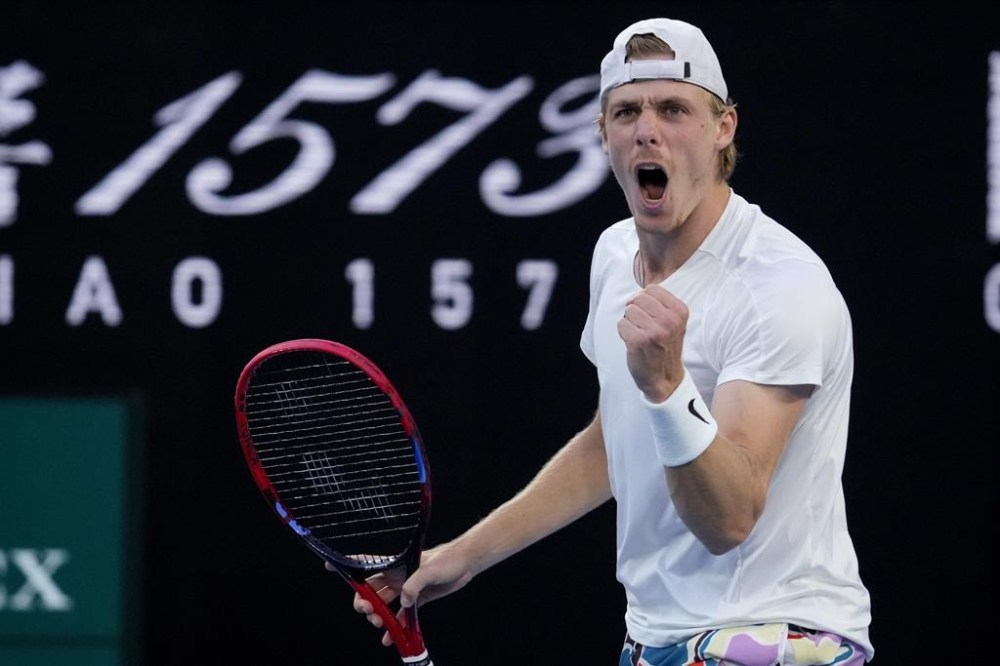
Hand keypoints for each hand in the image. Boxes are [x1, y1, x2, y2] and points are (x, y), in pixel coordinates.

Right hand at [336, 541, 475, 646]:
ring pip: (384, 605)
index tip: (330, 567)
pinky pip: (401, 616)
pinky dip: (396, 627)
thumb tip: (404, 602)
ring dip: (378, 616)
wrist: (465, 563)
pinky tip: (391, 639)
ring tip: (381, 626)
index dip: (348, 566)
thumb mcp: (430, 570)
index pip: (367, 563)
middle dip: (364, 603)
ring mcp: (406, 589)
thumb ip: (414, 585)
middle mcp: (396, 577)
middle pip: (371, 591)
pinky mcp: (417, 599)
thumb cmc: (447, 560)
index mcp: (395, 566)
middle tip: (368, 613)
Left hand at [617, 284, 687, 401]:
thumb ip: (659, 304)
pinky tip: (634, 343)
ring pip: (628, 311)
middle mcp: (670, 320)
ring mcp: (655, 331)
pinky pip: (621, 324)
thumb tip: (636, 293)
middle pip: (637, 298)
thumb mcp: (672, 322)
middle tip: (642, 327)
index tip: (648, 315)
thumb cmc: (664, 346)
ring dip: (629, 323)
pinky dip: (623, 333)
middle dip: (634, 311)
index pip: (651, 289)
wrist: (664, 378)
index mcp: (680, 311)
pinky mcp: (640, 341)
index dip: (643, 300)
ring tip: (640, 336)